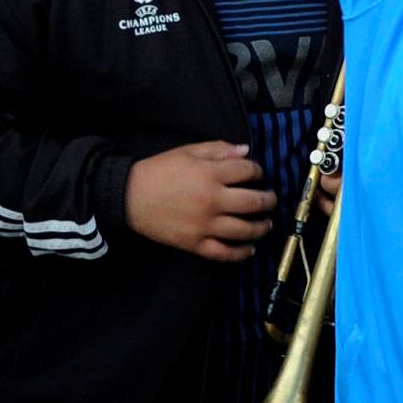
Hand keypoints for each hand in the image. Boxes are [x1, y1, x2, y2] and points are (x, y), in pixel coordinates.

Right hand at [124, 141, 274, 263]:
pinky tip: (249, 249)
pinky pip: (224, 252)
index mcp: (211, 174)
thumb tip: (246, 151)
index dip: (258, 170)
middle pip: (253, 202)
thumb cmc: (159, 171)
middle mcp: (212, 200)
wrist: (130, 197)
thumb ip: (219, 149)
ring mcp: (204, 225)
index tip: (258, 173)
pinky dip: (240, 253)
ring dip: (261, 227)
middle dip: (268, 200)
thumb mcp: (189, 151)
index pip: (248, 171)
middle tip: (271, 199)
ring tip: (267, 224)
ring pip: (244, 230)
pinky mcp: (194, 243)